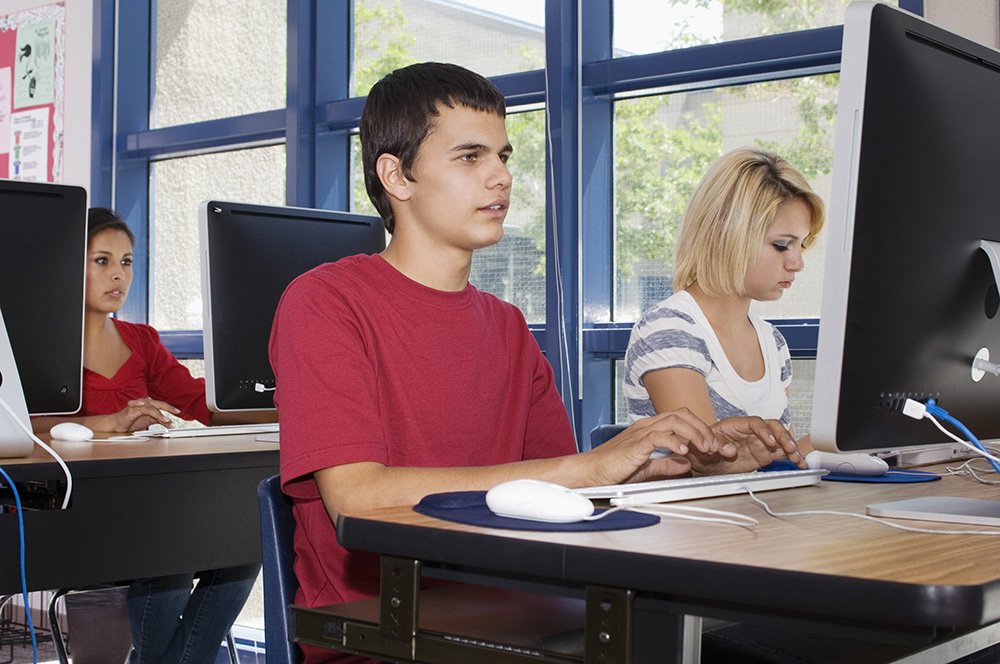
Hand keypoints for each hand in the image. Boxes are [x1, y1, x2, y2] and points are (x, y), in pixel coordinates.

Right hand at [98, 398, 178, 432]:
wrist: (117, 425)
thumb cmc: (131, 422)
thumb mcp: (148, 422)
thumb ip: (158, 421)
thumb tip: (170, 423)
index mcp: (149, 405)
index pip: (162, 405)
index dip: (171, 408)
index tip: (179, 412)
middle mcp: (144, 403)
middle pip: (159, 403)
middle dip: (169, 407)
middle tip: (177, 412)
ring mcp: (138, 405)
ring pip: (151, 407)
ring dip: (159, 414)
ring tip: (166, 420)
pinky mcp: (131, 409)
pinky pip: (139, 407)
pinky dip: (143, 407)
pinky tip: (145, 408)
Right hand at [583, 408, 716, 484]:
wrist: (590, 473)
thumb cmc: (612, 470)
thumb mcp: (646, 469)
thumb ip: (666, 465)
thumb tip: (686, 463)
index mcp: (649, 429)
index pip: (681, 419)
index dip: (700, 430)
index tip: (712, 446)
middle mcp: (646, 426)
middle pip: (682, 414)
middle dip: (702, 428)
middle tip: (714, 446)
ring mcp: (640, 433)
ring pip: (674, 420)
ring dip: (694, 433)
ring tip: (704, 448)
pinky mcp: (634, 444)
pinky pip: (658, 436)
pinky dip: (675, 442)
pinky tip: (683, 452)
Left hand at [690, 416, 802, 474]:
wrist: (703, 464)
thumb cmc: (701, 450)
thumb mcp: (701, 445)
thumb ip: (714, 444)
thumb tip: (726, 448)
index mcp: (735, 425)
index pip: (754, 422)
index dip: (764, 431)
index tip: (770, 442)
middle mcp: (750, 432)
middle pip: (772, 427)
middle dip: (783, 437)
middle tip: (789, 449)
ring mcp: (759, 443)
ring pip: (780, 439)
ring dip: (790, 447)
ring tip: (797, 458)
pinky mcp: (764, 455)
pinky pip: (781, 453)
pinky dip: (791, 458)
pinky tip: (800, 464)